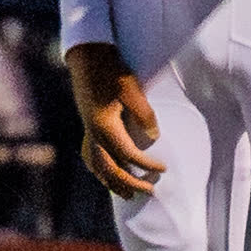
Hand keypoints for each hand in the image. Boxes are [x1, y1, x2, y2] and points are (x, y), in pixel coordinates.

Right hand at [72, 44, 160, 195]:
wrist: (87, 55)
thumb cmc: (111, 70)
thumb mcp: (131, 89)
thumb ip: (144, 114)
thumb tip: (154, 137)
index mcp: (104, 127)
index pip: (129, 155)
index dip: (147, 165)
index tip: (163, 169)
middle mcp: (93, 134)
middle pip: (110, 169)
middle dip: (129, 184)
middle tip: (149, 192)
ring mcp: (87, 130)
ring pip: (97, 167)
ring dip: (112, 183)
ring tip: (127, 195)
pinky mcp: (87, 125)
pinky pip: (89, 156)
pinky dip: (99, 169)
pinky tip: (105, 172)